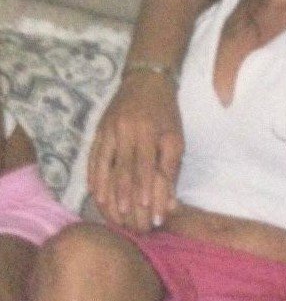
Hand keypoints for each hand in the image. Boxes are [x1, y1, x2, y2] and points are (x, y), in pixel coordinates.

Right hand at [88, 72, 183, 230]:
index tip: (147, 211)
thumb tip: (170, 200)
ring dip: (105, 190)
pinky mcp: (99, 130)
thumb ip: (172, 166)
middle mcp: (127, 130)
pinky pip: (93, 156)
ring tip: (107, 211)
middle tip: (126, 219)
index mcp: (149, 130)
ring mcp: (109, 129)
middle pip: (123, 169)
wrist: (146, 81)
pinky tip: (94, 192)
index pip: (146, 165)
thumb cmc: (166, 112)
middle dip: (124, 196)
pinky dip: (93, 176)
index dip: (145, 189)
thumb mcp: (176, 135)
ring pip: (104, 165)